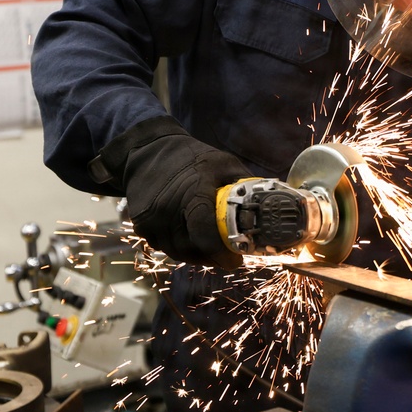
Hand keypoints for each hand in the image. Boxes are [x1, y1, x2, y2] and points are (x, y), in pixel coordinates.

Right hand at [93, 116, 248, 269]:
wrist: (148, 151)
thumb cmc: (191, 157)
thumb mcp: (223, 163)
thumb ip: (245, 185)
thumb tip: (269, 205)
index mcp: (193, 192)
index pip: (206, 233)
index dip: (221, 253)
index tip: (236, 260)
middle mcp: (169, 208)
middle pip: (193, 249)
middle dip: (213, 258)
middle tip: (228, 257)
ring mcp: (152, 219)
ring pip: (178, 252)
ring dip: (197, 256)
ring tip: (213, 251)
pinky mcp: (141, 225)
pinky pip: (164, 247)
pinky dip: (180, 248)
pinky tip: (192, 240)